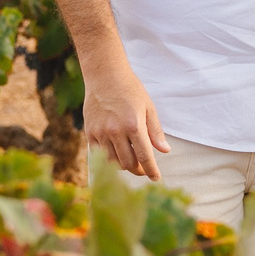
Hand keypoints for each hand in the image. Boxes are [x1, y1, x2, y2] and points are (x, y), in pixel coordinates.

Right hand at [83, 61, 170, 179]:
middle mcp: (115, 132)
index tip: (156, 178)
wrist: (104, 76)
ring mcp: (100, 133)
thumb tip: (165, 150)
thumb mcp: (148, 107)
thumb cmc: (130, 90)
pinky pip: (99, 155)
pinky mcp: (89, 133)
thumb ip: (155, 131)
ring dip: (123, 166)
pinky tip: (116, 155)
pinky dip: (108, 160)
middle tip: (144, 170)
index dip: (151, 170)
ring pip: (112, 162)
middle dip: (138, 170)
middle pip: (128, 163)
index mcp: (133, 125)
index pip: (144, 156)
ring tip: (131, 162)